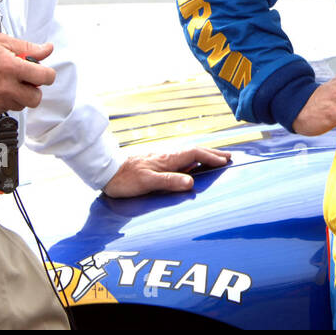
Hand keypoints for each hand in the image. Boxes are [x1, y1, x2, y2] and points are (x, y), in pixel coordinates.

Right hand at [0, 35, 55, 115]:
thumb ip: (28, 47)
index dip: (48, 74)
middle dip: (34, 89)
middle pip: (35, 98)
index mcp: (12, 68)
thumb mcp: (2, 42)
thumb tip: (46, 49)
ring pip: (21, 105)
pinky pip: (6, 109)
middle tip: (26, 80)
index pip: (45, 77)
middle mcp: (6, 87)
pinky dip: (6, 100)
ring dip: (20, 95)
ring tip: (9, 83)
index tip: (44, 72)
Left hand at [102, 147, 231, 196]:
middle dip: (212, 153)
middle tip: (228, 157)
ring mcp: (162, 158)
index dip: (211, 157)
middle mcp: (167, 156)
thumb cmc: (125, 179)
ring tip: (215, 159)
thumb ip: (169, 181)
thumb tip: (191, 183)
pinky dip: (193, 159)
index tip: (225, 161)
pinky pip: (181, 158)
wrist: (107, 172)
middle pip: (195, 151)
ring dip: (204, 155)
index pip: (195, 154)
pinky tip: (192, 165)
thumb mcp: (147, 183)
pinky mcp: (156, 163)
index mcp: (168, 159)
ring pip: (188, 154)